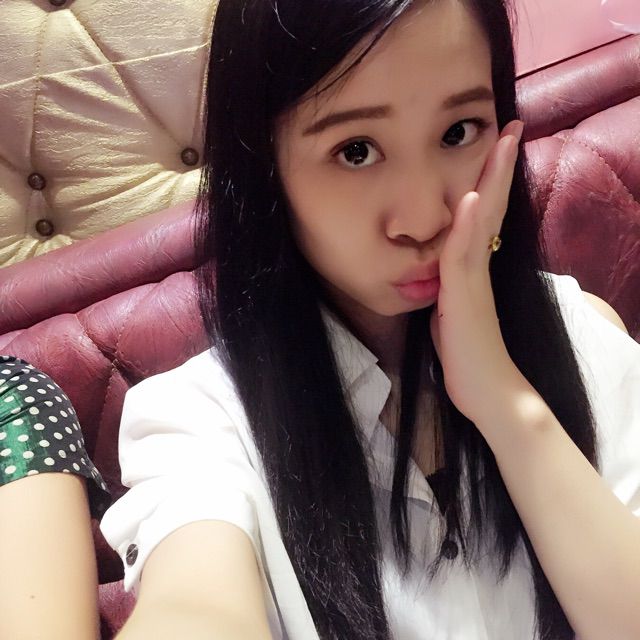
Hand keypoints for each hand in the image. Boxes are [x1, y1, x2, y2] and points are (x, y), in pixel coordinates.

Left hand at [429, 119, 524, 424]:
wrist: (487, 390)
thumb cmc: (468, 355)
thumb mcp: (452, 312)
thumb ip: (448, 286)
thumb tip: (441, 272)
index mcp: (471, 268)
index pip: (483, 215)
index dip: (490, 181)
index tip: (498, 147)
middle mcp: (476, 267)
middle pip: (489, 207)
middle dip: (498, 166)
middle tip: (512, 127)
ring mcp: (473, 280)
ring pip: (480, 221)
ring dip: (489, 181)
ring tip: (502, 142)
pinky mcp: (464, 298)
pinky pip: (462, 256)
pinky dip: (465, 226)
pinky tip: (468, 199)